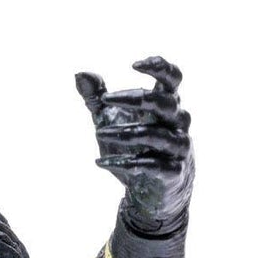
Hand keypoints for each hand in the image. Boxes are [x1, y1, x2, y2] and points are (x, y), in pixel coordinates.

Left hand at [74, 57, 192, 235]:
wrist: (151, 193)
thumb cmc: (133, 148)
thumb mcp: (110, 120)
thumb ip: (97, 98)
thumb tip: (80, 74)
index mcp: (166, 105)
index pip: (173, 79)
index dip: (159, 67)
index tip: (133, 65)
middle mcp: (177, 123)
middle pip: (164, 103)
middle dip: (134, 99)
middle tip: (105, 100)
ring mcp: (178, 147)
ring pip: (157, 135)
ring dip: (125, 134)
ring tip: (98, 134)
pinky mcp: (173, 172)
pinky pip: (153, 166)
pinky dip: (127, 164)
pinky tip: (101, 162)